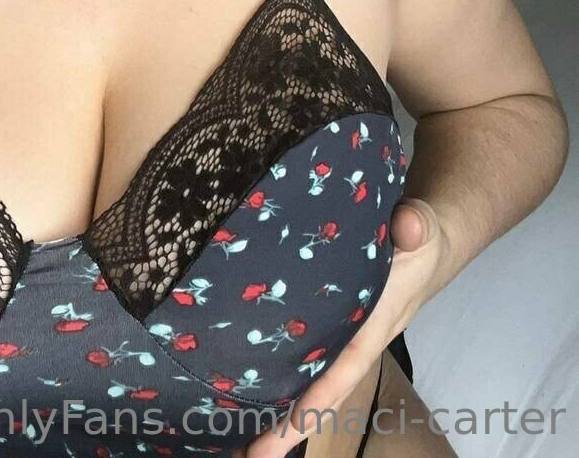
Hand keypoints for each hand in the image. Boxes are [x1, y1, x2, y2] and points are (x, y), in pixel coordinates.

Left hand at [242, 197, 445, 456]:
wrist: (422, 241)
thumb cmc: (417, 239)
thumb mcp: (420, 227)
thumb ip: (415, 226)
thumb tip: (408, 225)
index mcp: (375, 323)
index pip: (346, 365)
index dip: (321, 393)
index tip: (294, 424)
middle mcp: (356, 341)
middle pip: (322, 392)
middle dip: (291, 427)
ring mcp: (341, 339)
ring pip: (310, 384)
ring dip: (280, 414)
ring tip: (239, 445)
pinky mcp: (327, 328)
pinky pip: (303, 363)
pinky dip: (280, 385)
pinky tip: (244, 397)